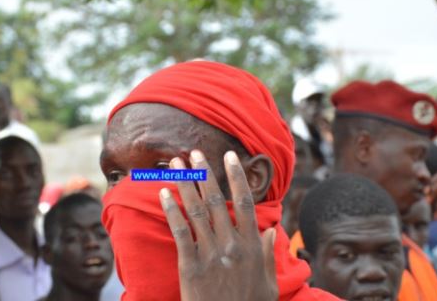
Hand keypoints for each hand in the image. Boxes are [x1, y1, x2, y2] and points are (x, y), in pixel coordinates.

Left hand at [159, 150, 277, 300]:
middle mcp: (231, 244)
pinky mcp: (190, 265)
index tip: (229, 156)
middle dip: (204, 173)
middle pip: (215, 200)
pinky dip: (172, 210)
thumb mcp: (269, 284)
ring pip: (196, 210)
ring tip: (176, 164)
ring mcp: (209, 254)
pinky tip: (164, 193)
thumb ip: (269, 255)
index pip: (244, 202)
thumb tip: (273, 230)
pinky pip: (180, 231)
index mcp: (252, 246)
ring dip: (185, 184)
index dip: (236, 176)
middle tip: (193, 152)